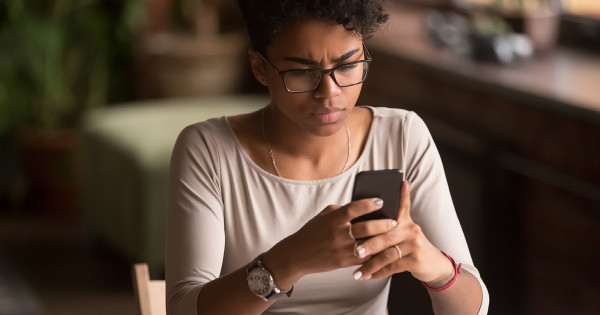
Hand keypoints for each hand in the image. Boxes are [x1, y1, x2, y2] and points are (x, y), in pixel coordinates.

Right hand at [264, 198, 396, 286]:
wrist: (297, 255)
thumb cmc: (312, 232)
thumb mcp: (323, 216)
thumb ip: (341, 210)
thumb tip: (361, 206)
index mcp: (333, 219)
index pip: (353, 208)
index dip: (368, 204)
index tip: (381, 201)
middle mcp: (338, 233)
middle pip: (365, 227)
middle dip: (383, 224)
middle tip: (395, 221)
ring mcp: (341, 249)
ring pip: (368, 244)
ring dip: (382, 241)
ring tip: (393, 236)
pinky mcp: (343, 262)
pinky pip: (363, 259)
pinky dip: (375, 255)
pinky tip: (384, 251)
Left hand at [351, 181, 453, 284]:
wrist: (432, 264)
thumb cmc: (409, 246)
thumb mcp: (402, 232)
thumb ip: (387, 225)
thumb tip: (362, 220)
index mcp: (405, 220)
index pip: (402, 204)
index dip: (402, 193)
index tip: (400, 182)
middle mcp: (411, 229)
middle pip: (386, 235)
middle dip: (368, 244)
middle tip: (354, 251)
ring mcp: (414, 244)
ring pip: (387, 254)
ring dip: (370, 264)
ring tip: (357, 272)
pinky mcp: (416, 259)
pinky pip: (393, 267)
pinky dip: (379, 273)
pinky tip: (368, 277)